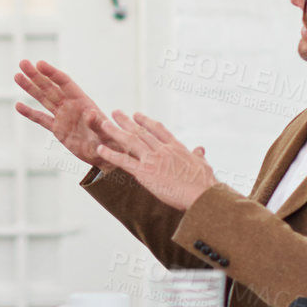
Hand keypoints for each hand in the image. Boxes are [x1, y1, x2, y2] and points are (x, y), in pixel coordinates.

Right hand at [13, 60, 108, 166]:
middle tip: (22, 63)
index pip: (64, 83)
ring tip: (17, 76)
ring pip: (43, 99)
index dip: (52, 73)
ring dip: (30, 88)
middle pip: (50, 87)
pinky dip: (30, 113)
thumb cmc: (111, 142)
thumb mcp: (106, 133)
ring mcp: (63, 117)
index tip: (39, 63)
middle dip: (36, 75)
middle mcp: (70, 106)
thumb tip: (90, 113)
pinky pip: (41, 119)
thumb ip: (97, 123)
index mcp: (82, 102)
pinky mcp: (58, 130)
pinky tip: (18, 106)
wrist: (108, 156)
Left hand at [93, 111, 216, 210]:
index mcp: (176, 147)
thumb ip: (198, 156)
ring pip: (130, 141)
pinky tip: (100, 149)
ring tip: (103, 123)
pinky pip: (124, 160)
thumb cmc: (206, 184)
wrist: (202, 195)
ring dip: (115, 131)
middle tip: (115, 112)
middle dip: (126, 121)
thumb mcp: (204, 165)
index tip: (137, 114)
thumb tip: (201, 149)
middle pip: (141, 131)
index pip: (158, 130)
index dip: (146, 121)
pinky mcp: (145, 172)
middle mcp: (162, 149)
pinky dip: (111, 154)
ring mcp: (153, 159)